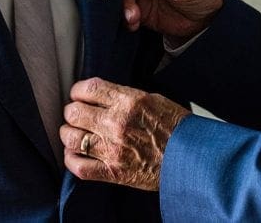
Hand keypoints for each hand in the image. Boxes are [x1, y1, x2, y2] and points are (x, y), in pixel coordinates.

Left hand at [61, 77, 189, 190]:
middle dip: (72, 111)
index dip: (78, 90)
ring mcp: (112, 149)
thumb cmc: (176, 128)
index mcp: (128, 101)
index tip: (78, 94)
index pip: (88, 89)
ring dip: (69, 134)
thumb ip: (125, 97)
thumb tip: (102, 96)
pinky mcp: (112, 172)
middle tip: (76, 114)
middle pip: (74, 112)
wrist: (191, 157)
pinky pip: (78, 166)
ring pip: (71, 138)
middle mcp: (117, 123)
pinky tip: (75, 154)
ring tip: (73, 133)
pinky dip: (71, 159)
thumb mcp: (153, 99)